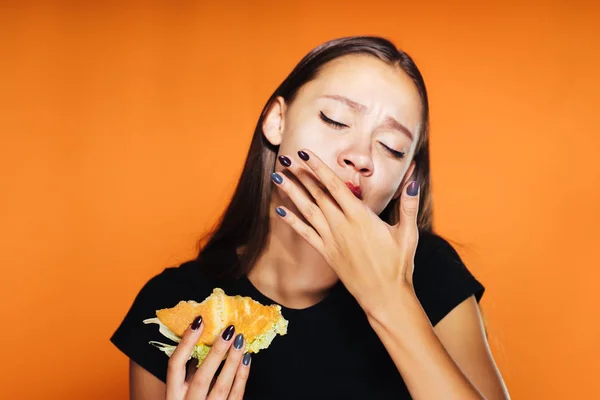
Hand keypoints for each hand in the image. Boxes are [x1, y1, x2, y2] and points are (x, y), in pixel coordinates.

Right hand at [166, 317, 250, 399]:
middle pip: (202, 376)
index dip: (186, 342)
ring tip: (241, 340)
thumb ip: (188, 374)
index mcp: (173, 395)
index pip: (175, 365)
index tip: (199, 321)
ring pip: (221, 386)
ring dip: (232, 361)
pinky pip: (236, 395)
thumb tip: (200, 343)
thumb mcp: (180, 393)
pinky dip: (242, 376)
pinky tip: (247, 359)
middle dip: (216, 352)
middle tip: (229, 330)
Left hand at [272, 150, 420, 313]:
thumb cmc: (399, 265)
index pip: (335, 186)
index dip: (318, 168)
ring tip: (278, 177)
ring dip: (292, 193)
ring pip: (308, 211)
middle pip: (318, 195)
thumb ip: (409, 204)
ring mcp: (332, 240)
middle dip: (301, 175)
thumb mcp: (408, 233)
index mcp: (360, 217)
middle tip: (286, 159)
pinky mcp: (327, 253)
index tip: (305, 154)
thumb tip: (413, 181)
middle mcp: (342, 226)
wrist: (385, 296)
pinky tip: (280, 211)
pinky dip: (293, 221)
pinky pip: (306, 234)